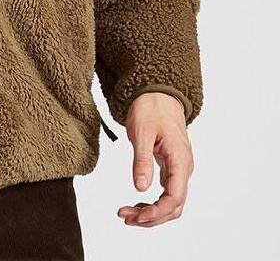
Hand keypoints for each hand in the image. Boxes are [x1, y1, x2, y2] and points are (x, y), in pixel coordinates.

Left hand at [117, 91, 194, 227]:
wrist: (159, 94)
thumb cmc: (151, 109)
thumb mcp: (142, 132)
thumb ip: (142, 160)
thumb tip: (140, 188)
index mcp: (180, 160)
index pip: (175, 197)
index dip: (157, 212)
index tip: (137, 216)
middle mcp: (183, 168)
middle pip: (174, 206)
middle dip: (151, 217)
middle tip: (126, 217)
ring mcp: (178, 169)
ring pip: (170, 202)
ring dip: (151, 213)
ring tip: (127, 214)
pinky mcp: (171, 168)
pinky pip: (166, 193)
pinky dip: (152, 202)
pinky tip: (137, 204)